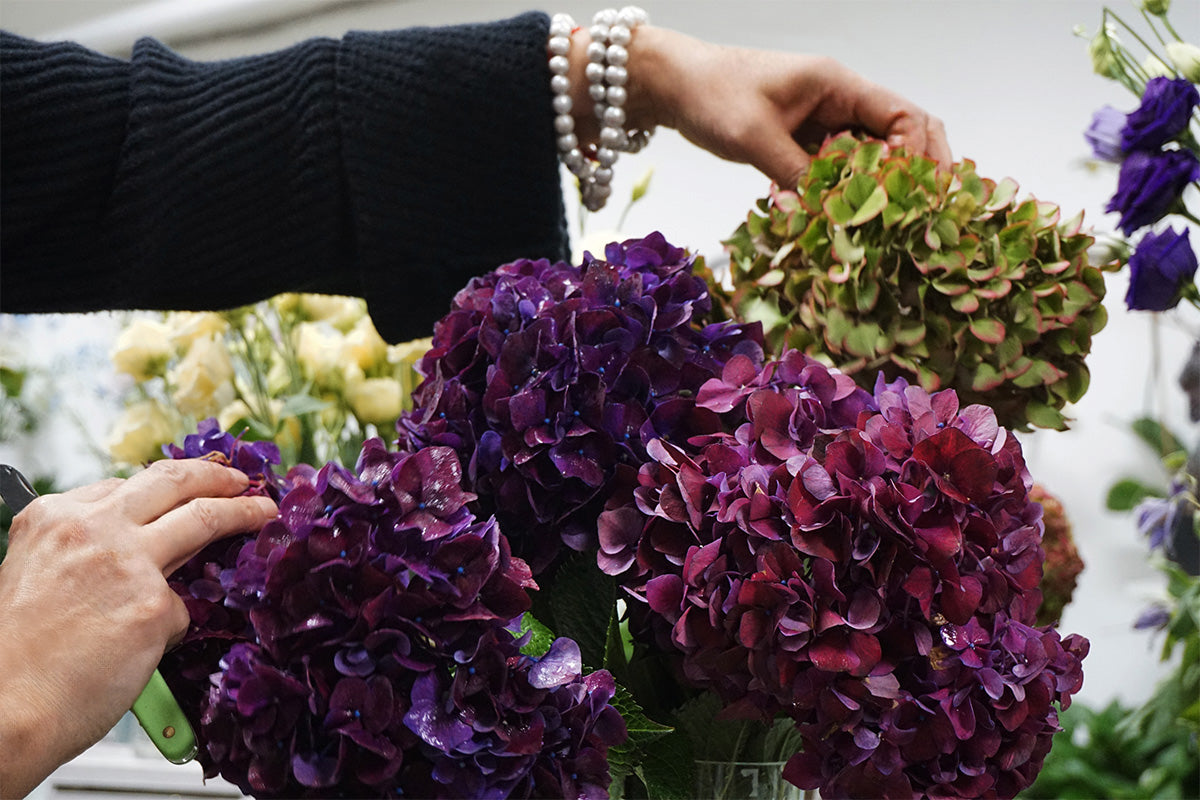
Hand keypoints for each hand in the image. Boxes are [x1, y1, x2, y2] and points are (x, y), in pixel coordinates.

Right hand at [0, 460, 275, 796]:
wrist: (3, 706)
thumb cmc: (16, 656)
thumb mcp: (35, 575)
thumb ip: (84, 551)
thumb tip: (137, 546)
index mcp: (54, 518)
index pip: (125, 487)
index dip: (163, 490)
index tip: (186, 490)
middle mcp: (93, 528)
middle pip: (172, 482)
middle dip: (215, 476)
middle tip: (242, 479)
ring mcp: (129, 563)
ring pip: (204, 519)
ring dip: (242, 510)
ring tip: (262, 512)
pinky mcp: (155, 605)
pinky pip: (183, 607)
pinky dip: (172, 625)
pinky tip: (148, 645)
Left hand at [619, 27, 951, 186]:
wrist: (675, 87)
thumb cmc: (713, 95)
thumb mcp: (755, 137)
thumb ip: (796, 174)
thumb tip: (832, 216)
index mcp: (838, 85)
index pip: (903, 116)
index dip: (917, 156)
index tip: (909, 196)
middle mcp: (840, 101)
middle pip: (900, 135)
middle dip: (914, 174)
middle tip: (922, 217)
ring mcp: (824, 121)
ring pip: (870, 156)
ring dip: (877, 188)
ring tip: (888, 227)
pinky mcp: (804, 141)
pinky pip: (838, 169)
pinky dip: (844, 192)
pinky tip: (844, 219)